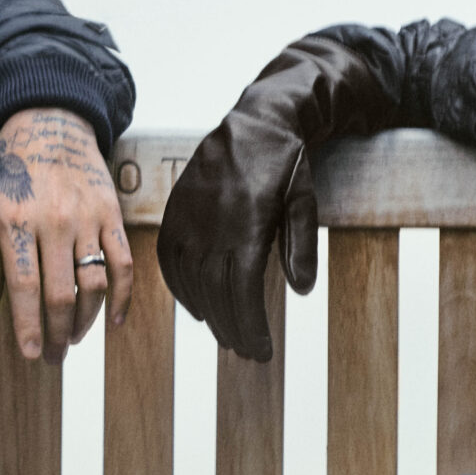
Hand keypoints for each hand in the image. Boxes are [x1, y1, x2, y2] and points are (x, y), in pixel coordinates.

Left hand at [0, 108, 131, 361]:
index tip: (33, 354)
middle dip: (58, 333)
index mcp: (15, 222)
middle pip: (61, 293)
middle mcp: (53, 221)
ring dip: (86, 320)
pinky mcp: (112, 214)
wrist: (49, 124)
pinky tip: (113, 321)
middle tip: (54, 355)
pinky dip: (122, 297)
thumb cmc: (13, 176)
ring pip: (94, 284)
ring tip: (73, 337)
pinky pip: (123, 264)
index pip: (23, 287)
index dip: (28, 326)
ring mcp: (86, 218)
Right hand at [158, 114, 313, 362]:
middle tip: (247, 351)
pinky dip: (182, 291)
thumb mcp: (304, 201)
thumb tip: (301, 291)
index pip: (244, 292)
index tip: (262, 351)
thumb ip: (301, 246)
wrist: (252, 123)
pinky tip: (198, 309)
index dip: (252, 327)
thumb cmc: (285, 165)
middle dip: (233, 329)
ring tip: (227, 336)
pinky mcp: (175, 213)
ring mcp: (189, 219)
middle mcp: (213, 226)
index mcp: (247, 225)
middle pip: (217, 294)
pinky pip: (170, 262)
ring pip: (192, 282)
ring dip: (209, 315)